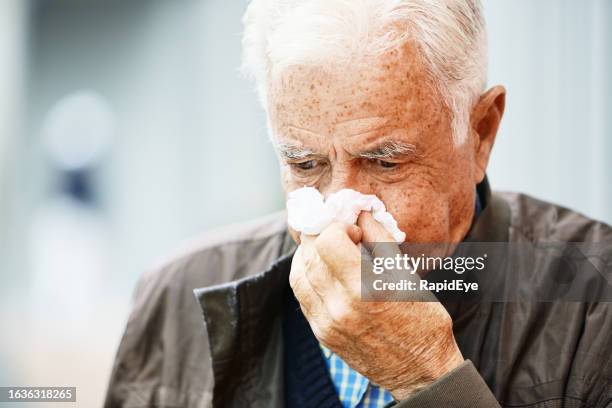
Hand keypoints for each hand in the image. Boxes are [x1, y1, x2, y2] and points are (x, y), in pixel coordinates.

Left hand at [289, 212, 463, 398]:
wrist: (420, 371)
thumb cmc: (423, 320)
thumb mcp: (407, 275)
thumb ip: (380, 239)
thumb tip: (362, 212)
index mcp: (367, 289)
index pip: (328, 241)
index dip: (339, 227)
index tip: (354, 232)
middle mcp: (341, 307)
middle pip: (310, 254)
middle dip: (321, 237)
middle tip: (339, 236)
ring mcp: (327, 323)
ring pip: (298, 275)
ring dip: (309, 255)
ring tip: (329, 252)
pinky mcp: (322, 334)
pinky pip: (302, 296)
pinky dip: (308, 276)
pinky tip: (325, 272)